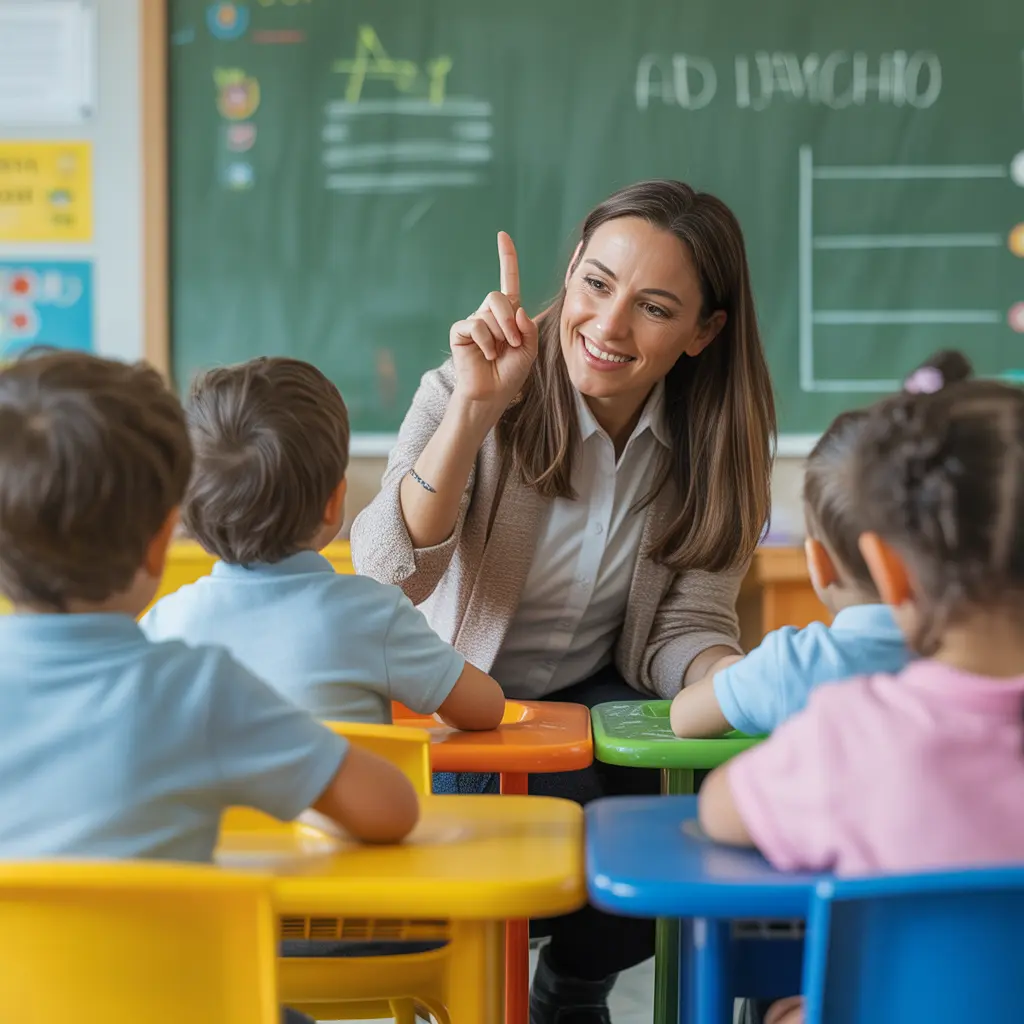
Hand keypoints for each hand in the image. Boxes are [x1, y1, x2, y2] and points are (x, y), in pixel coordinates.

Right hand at [449, 231, 538, 410]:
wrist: (492, 394)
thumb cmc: (510, 373)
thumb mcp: (528, 349)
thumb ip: (528, 328)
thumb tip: (518, 310)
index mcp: (508, 314)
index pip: (508, 280)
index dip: (506, 258)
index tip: (502, 236)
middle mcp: (489, 314)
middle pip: (499, 297)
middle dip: (510, 320)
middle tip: (513, 342)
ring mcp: (473, 322)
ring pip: (489, 312)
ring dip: (501, 334)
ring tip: (499, 352)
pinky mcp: (459, 332)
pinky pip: (475, 325)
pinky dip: (486, 341)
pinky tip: (487, 355)